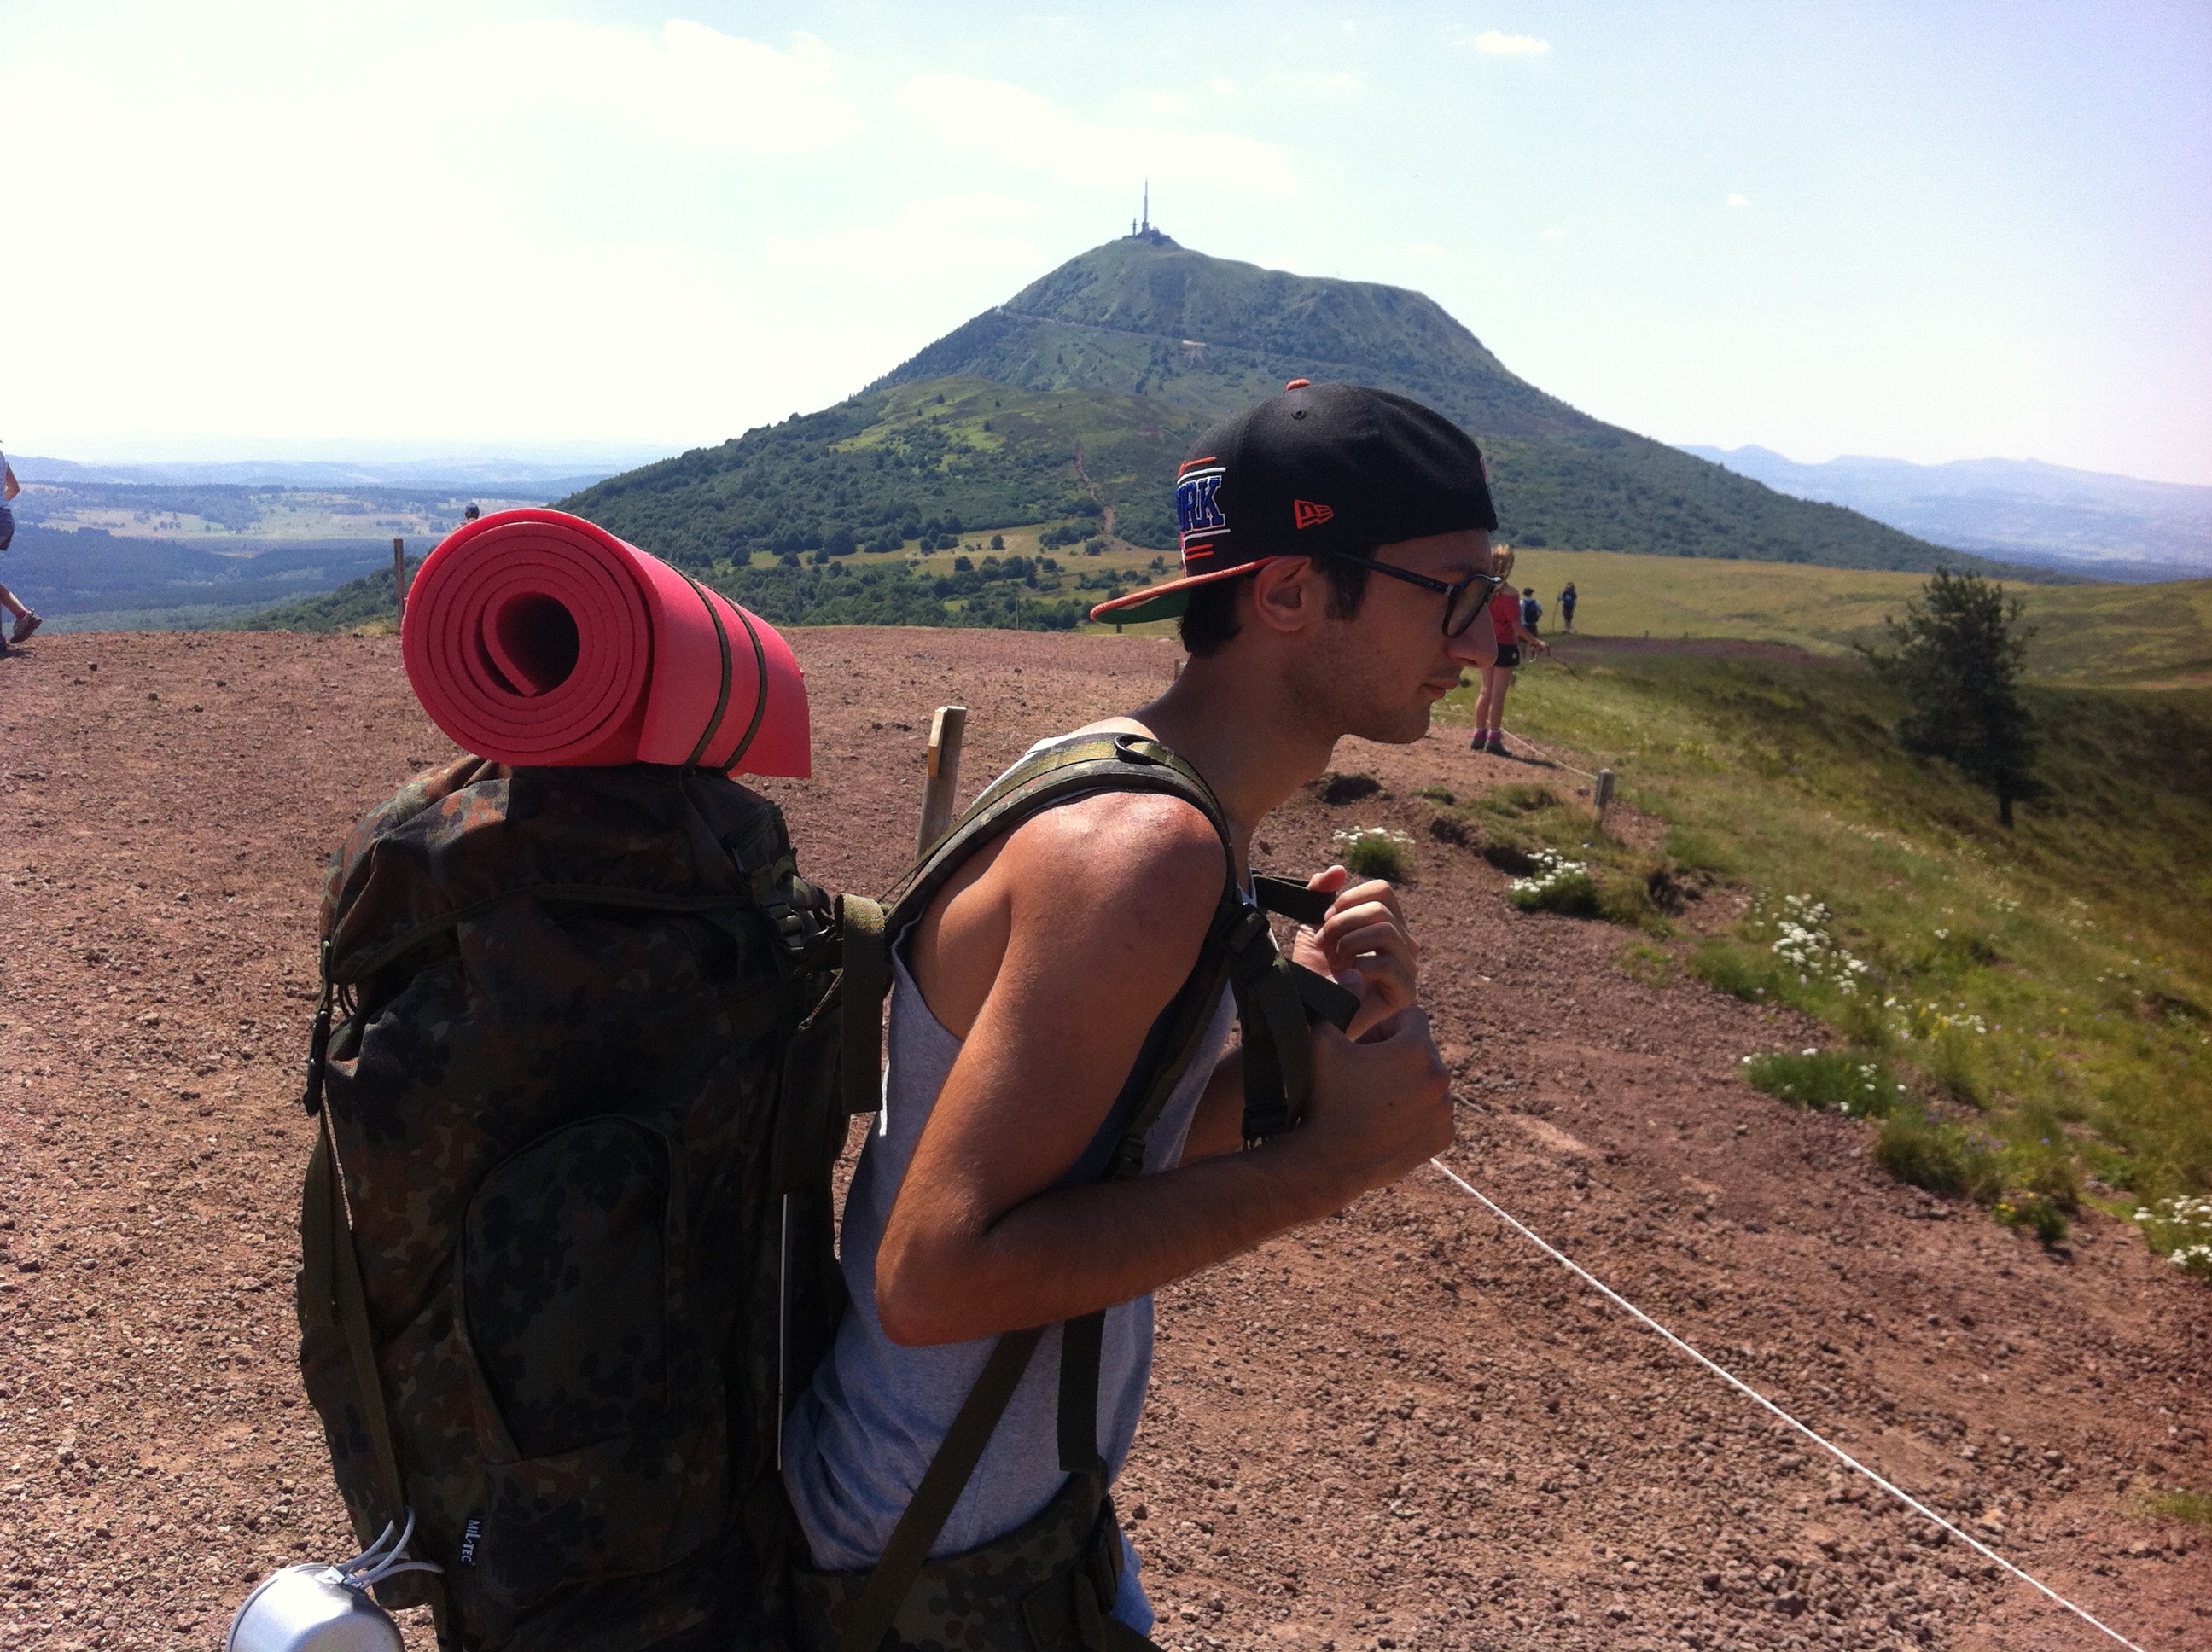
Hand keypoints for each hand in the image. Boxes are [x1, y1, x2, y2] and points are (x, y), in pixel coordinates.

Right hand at [1271, 1007, 1452, 1199]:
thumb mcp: (1322, 1040)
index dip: (1384, 1026)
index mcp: (1416, 1050)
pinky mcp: (1443, 1137)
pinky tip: (1386, 1119)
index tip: (1363, 1044)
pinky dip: (1416, 1113)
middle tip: (1364, 1072)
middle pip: (1422, 1050)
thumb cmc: (1322, 1097)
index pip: (1411, 1017)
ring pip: (1428, 1082)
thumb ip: (1341, 1001)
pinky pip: (1433, 1113)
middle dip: (1397, 1054)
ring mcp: (1444, 1111)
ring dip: (1408, 1083)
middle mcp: (1440, 1078)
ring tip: (1373, 1097)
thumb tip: (1356, 974)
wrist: (1326, 1162)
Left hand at [1289, 865, 1417, 1038]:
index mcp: (1388, 925)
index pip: (1382, 891)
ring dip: (1349, 942)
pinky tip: (1346, 977)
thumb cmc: (1314, 973)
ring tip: (1334, 961)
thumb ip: (1322, 895)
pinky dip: (1359, 965)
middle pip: (1381, 909)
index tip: (1323, 920)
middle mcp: (1405, 944)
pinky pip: (1389, 963)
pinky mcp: (1405, 993)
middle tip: (1324, 945)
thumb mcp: (1313, 926)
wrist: (1309, 1013)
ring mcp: (1408, 968)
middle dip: (1342, 923)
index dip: (1348, 899)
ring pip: (1386, 930)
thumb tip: (1338, 870)